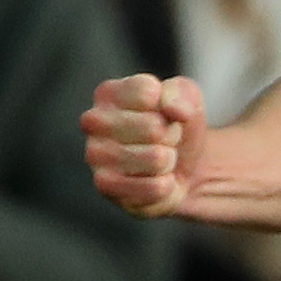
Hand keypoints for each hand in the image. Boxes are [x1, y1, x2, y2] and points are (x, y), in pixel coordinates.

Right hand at [82, 71, 211, 218]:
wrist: (180, 167)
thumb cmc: (174, 126)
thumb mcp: (186, 98)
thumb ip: (181, 94)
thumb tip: (172, 109)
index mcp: (109, 93)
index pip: (148, 94)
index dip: (169, 107)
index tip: (164, 114)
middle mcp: (93, 121)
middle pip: (153, 127)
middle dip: (170, 136)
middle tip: (164, 140)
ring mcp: (95, 154)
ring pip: (156, 158)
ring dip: (168, 160)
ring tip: (159, 158)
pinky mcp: (104, 186)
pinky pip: (154, 187)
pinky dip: (165, 185)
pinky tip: (154, 179)